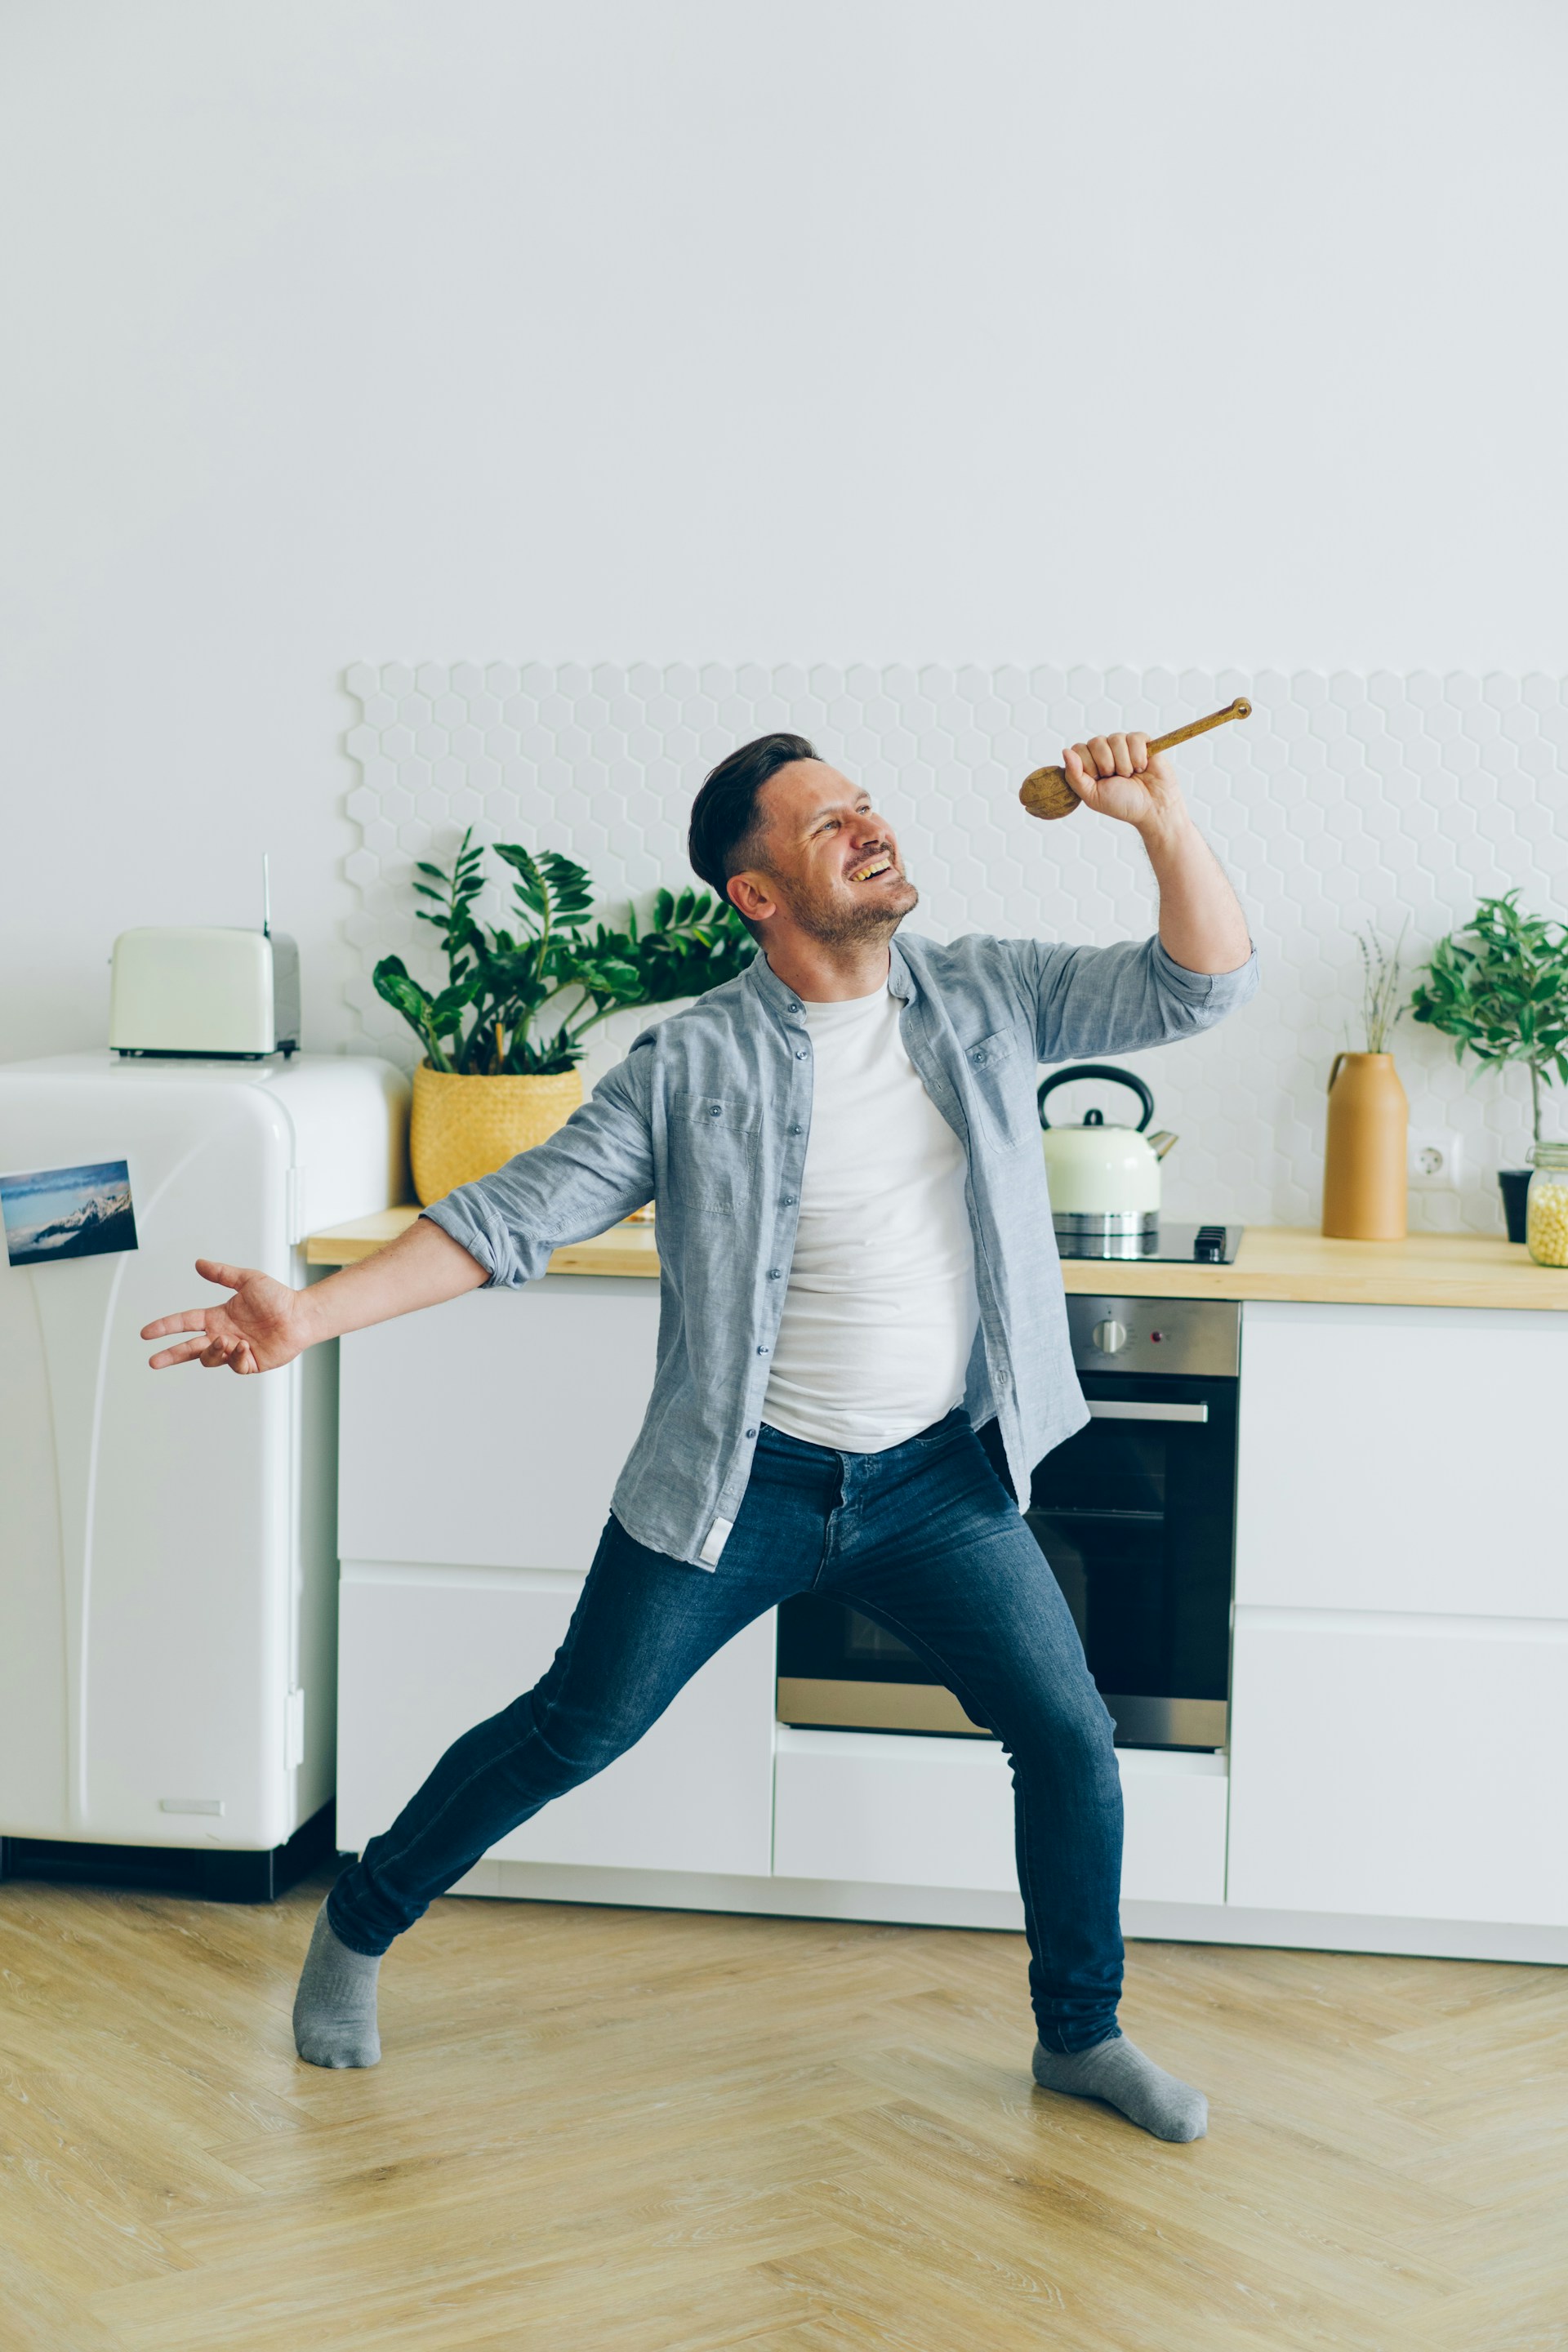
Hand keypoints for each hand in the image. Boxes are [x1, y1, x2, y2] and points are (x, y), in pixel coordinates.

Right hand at [141, 1259, 311, 1373]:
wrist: (301, 1315)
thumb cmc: (278, 1297)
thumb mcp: (247, 1280)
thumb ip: (222, 1274)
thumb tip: (199, 1263)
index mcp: (217, 1317)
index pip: (184, 1322)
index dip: (165, 1327)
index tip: (146, 1333)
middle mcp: (222, 1335)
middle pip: (188, 1348)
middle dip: (170, 1355)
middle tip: (153, 1361)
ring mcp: (234, 1351)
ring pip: (209, 1358)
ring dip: (212, 1351)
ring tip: (226, 1341)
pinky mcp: (248, 1363)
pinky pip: (233, 1365)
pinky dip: (235, 1357)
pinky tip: (245, 1346)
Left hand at [1062, 734, 1187, 836]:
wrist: (1153, 808)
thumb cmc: (1122, 804)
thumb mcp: (1092, 796)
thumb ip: (1075, 776)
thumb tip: (1065, 751)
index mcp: (1091, 763)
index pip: (1079, 749)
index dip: (1089, 765)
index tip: (1100, 780)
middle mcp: (1105, 752)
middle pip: (1096, 742)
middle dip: (1107, 765)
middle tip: (1117, 779)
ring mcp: (1123, 745)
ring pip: (1116, 739)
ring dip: (1124, 764)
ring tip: (1131, 775)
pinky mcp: (1142, 742)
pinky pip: (1134, 738)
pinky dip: (1138, 757)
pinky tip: (1142, 767)